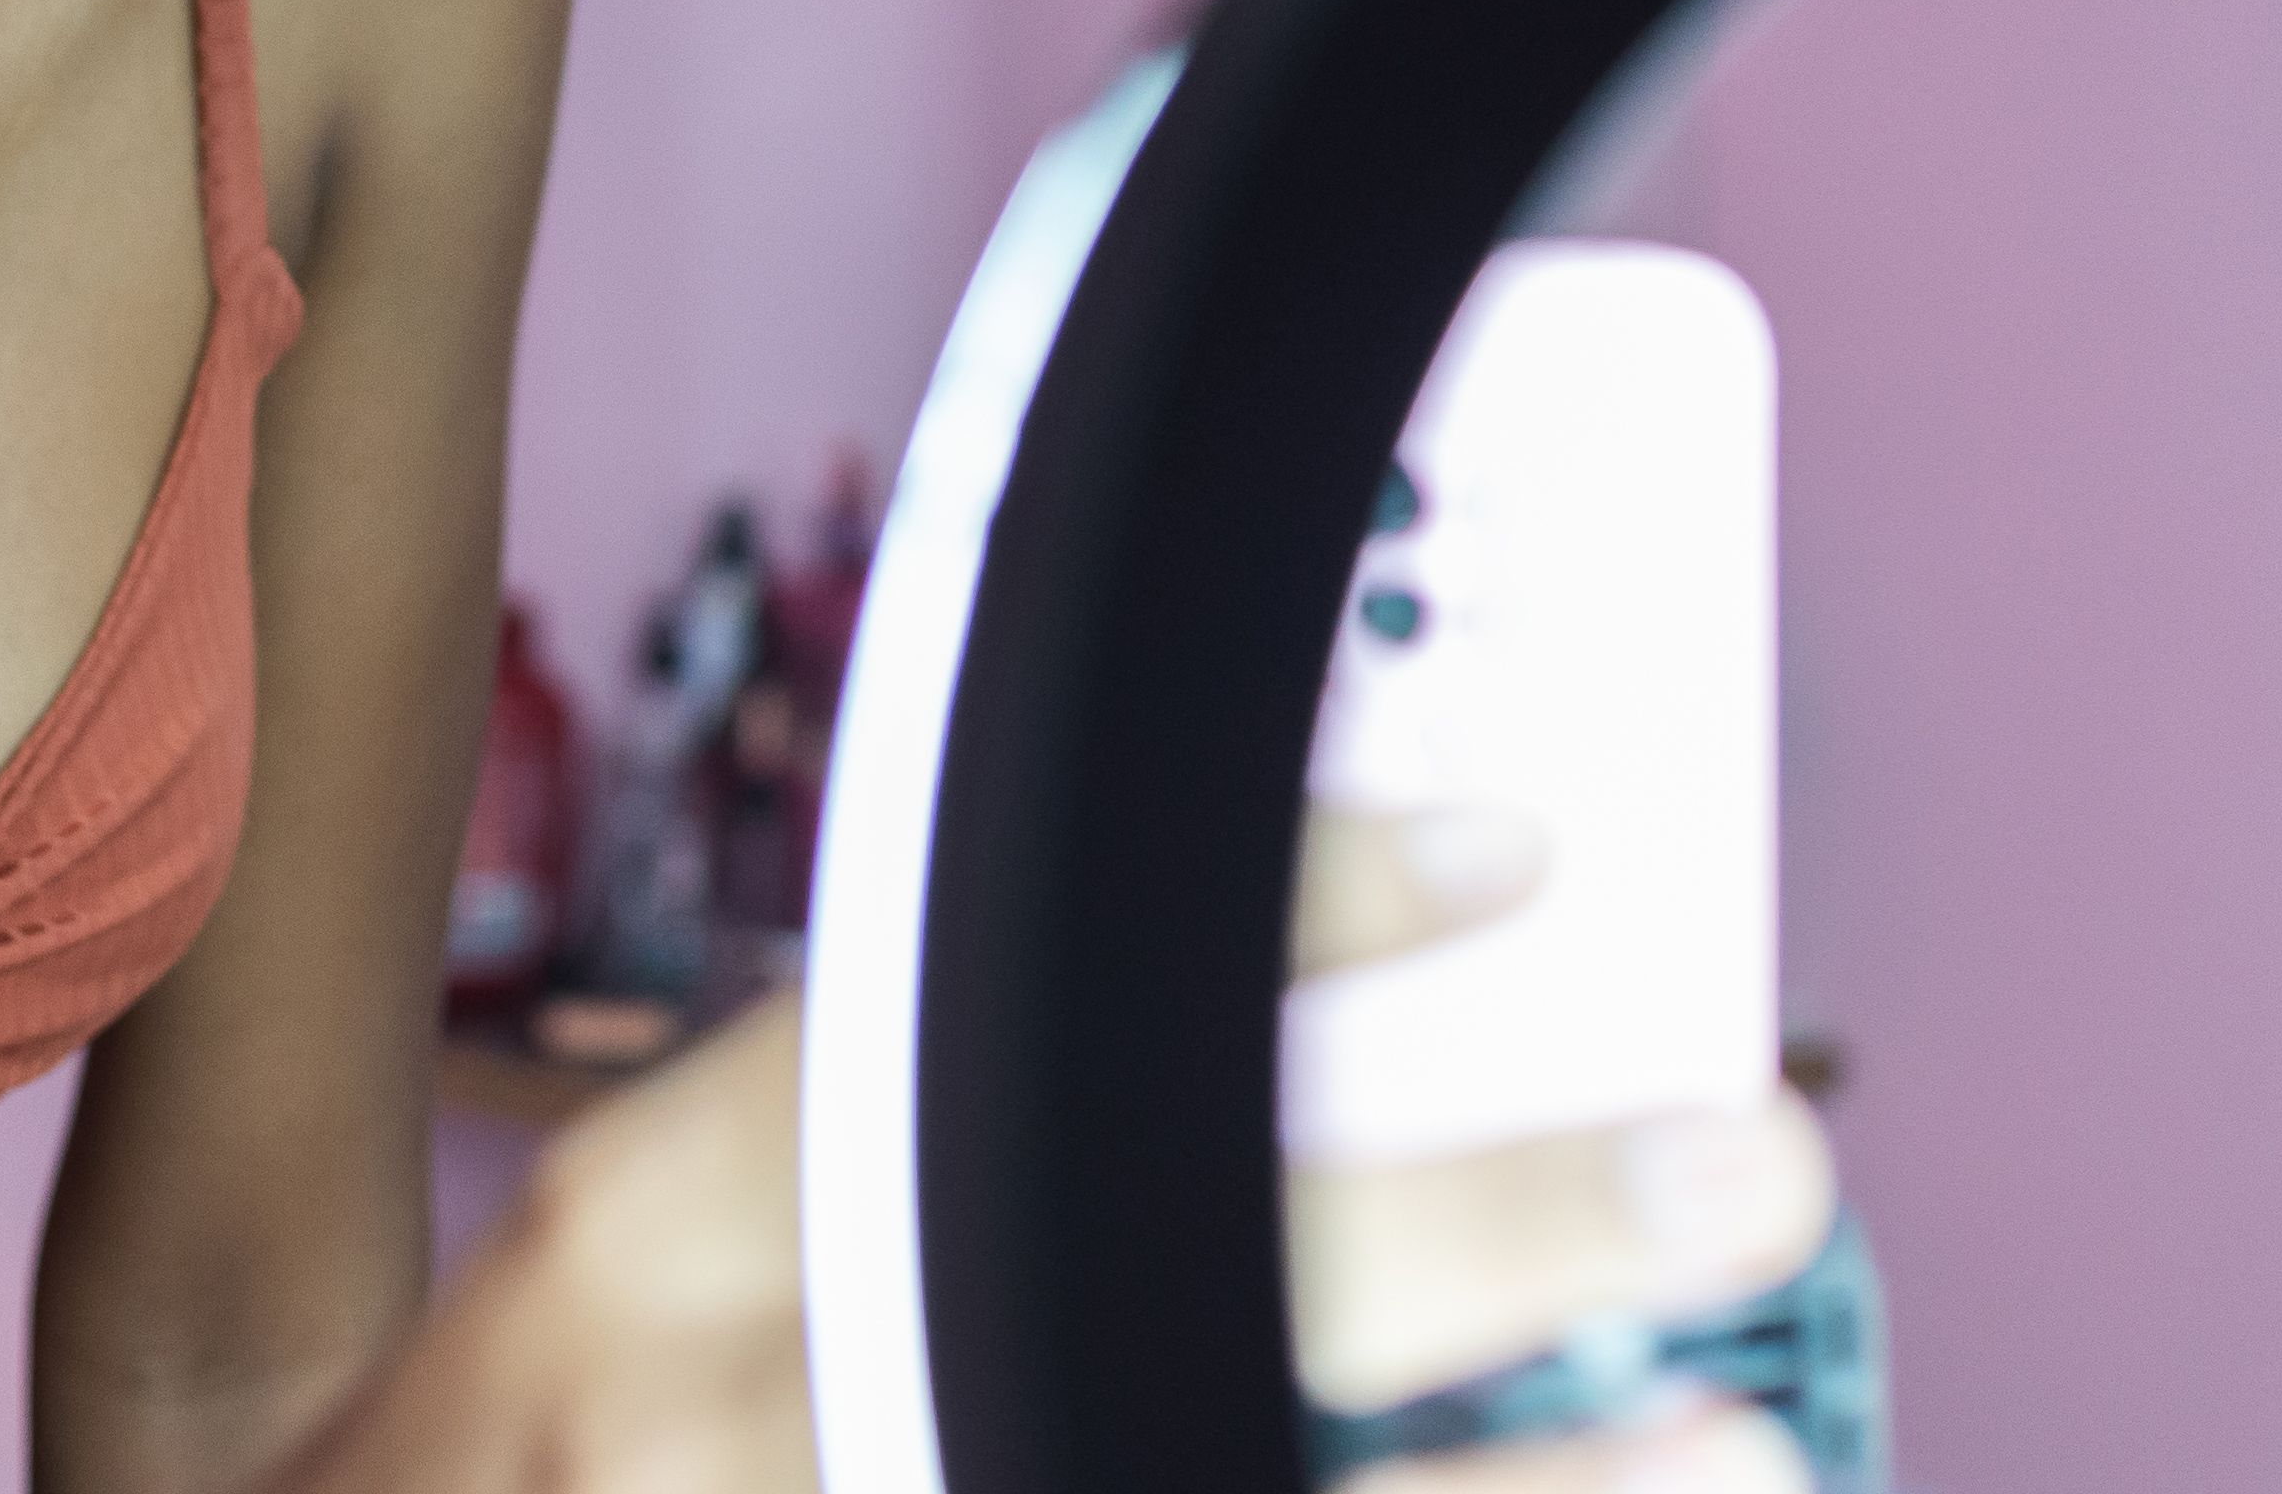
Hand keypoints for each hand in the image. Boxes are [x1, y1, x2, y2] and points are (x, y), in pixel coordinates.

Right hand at [296, 802, 1833, 1493]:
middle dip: (1463, 1234)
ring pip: (1179, 1487)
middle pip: (1127, 1275)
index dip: (1254, 923)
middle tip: (1734, 1171)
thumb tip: (1296, 1050)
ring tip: (1739, 1454)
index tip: (1507, 852)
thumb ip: (891, 1167)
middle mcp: (708, 1423)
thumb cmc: (542, 1483)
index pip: (976, 1009)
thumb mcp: (657, 1295)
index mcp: (639, 1245)